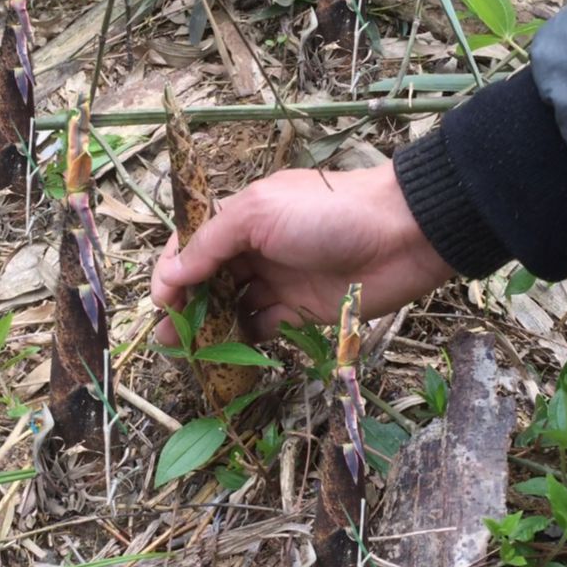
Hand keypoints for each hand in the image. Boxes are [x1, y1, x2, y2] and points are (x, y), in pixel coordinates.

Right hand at [151, 162, 454, 342]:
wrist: (403, 234)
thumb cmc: (327, 212)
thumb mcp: (258, 213)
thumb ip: (211, 244)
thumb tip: (170, 273)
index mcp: (242, 218)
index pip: (193, 244)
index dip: (172, 270)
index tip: (162, 299)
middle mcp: (256, 249)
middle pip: (208, 280)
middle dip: (184, 305)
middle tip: (167, 336)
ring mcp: (278, 280)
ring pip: (231, 307)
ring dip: (208, 327)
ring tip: (187, 352)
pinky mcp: (300, 310)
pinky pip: (262, 327)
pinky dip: (242, 340)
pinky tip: (224, 355)